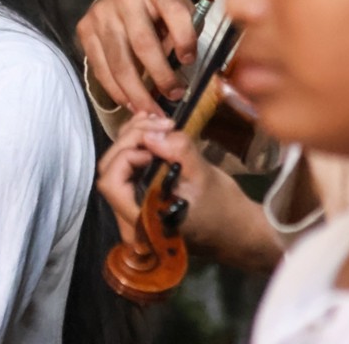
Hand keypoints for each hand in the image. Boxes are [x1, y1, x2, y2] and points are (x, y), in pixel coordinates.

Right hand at [76, 0, 196, 114]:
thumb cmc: (158, 6)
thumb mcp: (178, 6)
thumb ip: (185, 30)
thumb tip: (181, 66)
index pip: (175, 13)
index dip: (185, 40)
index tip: (190, 61)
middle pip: (143, 44)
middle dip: (161, 77)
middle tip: (174, 96)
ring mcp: (100, 14)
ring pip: (119, 62)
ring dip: (137, 92)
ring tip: (152, 110)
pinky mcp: (85, 30)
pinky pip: (101, 68)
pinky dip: (117, 90)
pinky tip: (131, 102)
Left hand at [96, 113, 262, 259]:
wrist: (238, 229)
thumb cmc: (223, 208)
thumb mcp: (205, 177)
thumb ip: (177, 152)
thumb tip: (149, 134)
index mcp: (141, 223)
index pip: (112, 181)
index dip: (127, 155)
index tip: (157, 141)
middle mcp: (128, 219)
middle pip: (110, 169)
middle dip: (131, 139)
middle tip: (159, 123)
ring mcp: (131, 207)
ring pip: (117, 164)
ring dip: (134, 138)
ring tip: (157, 121)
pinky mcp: (140, 195)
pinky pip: (129, 167)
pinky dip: (138, 144)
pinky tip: (153, 128)